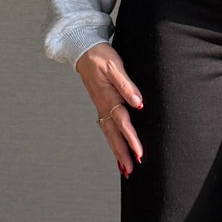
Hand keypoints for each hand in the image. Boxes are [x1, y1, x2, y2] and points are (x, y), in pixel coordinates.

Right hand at [76, 42, 143, 176]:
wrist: (83, 50)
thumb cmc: (100, 56)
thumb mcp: (114, 66)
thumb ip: (126, 85)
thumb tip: (138, 103)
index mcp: (107, 97)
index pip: (121, 121)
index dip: (130, 138)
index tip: (139, 153)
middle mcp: (103, 105)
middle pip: (113, 134)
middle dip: (122, 153)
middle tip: (130, 171)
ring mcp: (100, 107)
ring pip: (109, 134)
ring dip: (117, 151)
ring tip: (125, 169)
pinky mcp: (101, 105)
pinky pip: (106, 128)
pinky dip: (112, 141)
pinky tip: (117, 151)